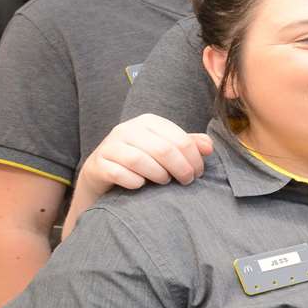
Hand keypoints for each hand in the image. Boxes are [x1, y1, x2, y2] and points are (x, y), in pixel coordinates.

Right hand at [81, 115, 212, 191]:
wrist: (103, 172)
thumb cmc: (142, 160)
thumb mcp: (166, 148)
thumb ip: (188, 145)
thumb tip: (209, 147)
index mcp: (148, 122)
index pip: (179, 138)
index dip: (194, 158)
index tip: (198, 173)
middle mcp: (127, 129)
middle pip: (162, 149)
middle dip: (181, 168)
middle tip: (187, 181)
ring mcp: (110, 146)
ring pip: (139, 160)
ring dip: (158, 174)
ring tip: (165, 181)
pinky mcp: (98, 164)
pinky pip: (119, 174)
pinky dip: (134, 182)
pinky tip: (141, 185)